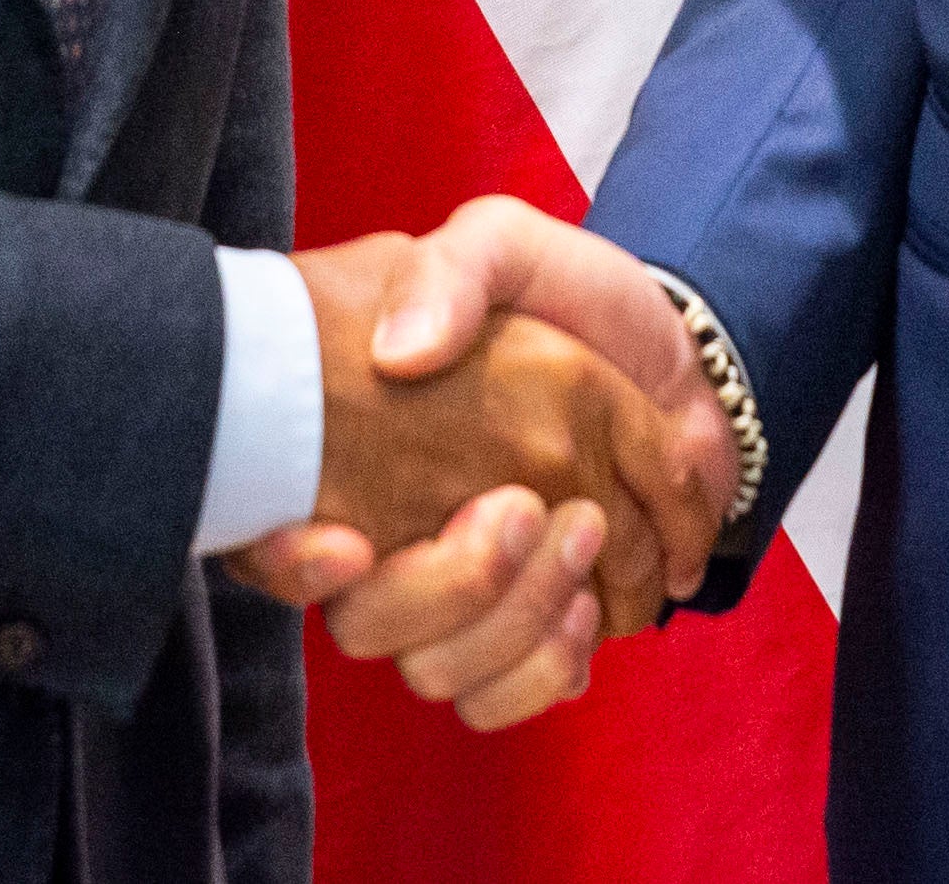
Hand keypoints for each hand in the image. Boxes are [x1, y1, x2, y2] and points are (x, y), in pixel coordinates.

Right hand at [272, 231, 715, 649]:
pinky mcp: (523, 632)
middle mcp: (391, 535)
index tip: (345, 546)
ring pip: (440, 673)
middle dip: (453, 584)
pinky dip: (547, 670)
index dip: (291, 563)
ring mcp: (457, 595)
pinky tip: (587, 609)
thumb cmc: (569, 296)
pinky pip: (502, 700)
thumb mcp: (503, 248)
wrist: (671, 345)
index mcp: (363, 450)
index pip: (278, 541)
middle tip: (522, 508)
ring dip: (514, 621)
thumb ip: (455, 276)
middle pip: (372, 626)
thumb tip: (400, 354)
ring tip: (582, 536)